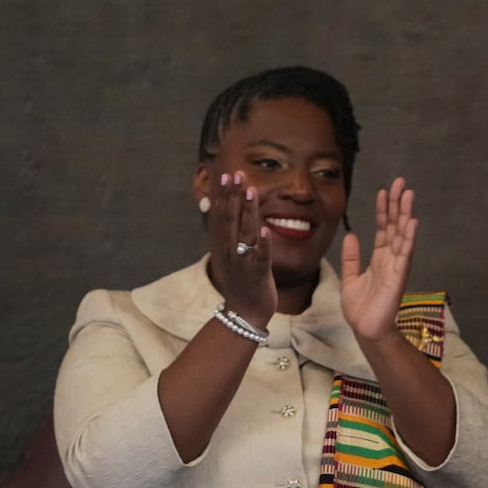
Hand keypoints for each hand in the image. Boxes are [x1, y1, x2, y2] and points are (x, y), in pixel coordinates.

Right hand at [207, 170, 275, 325]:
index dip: (225, 194)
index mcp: (224, 244)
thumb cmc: (240, 280)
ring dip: (248, 211)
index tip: (227, 174)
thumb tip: (222, 209)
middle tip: (237, 174)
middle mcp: (230, 250)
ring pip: (245, 233)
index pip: (223, 214)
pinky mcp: (257, 274)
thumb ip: (228, 232)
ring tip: (251, 191)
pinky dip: (262, 244)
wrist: (243, 313)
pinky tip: (265, 230)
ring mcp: (242, 262)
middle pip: (230, 218)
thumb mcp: (229, 253)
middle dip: (234, 195)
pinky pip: (260, 257)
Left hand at [340, 177, 418, 344]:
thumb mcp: (350, 278)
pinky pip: (405, 253)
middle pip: (394, 226)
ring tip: (408, 194)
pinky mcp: (399, 276)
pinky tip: (412, 221)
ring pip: (402, 235)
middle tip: (401, 182)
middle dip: (397, 204)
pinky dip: (408, 237)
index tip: (384, 191)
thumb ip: (351, 257)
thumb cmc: (360, 308)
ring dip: (405, 214)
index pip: (382, 228)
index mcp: (379, 258)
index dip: (383, 210)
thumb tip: (351, 235)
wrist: (365, 330)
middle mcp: (390, 258)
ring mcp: (397, 266)